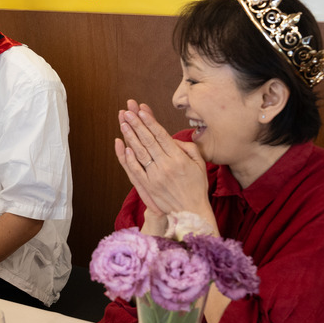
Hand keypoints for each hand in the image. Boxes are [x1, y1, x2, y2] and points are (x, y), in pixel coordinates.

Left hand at [114, 100, 215, 234]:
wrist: (191, 212)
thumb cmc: (197, 186)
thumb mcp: (200, 164)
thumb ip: (189, 148)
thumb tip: (173, 139)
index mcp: (179, 158)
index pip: (161, 136)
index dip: (150, 122)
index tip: (141, 110)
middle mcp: (166, 166)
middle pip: (148, 140)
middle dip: (137, 124)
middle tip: (128, 111)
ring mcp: (155, 176)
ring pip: (140, 152)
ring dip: (130, 136)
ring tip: (123, 123)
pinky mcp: (148, 186)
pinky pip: (136, 170)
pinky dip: (129, 158)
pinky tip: (124, 146)